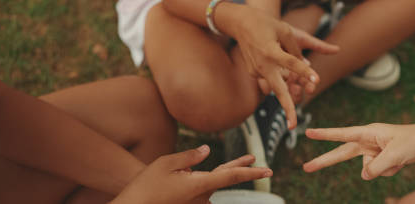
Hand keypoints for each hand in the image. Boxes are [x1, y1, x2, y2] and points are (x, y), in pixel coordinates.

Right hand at [111, 145, 272, 203]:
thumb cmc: (146, 186)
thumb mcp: (166, 163)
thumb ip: (190, 156)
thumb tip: (208, 150)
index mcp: (199, 185)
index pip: (231, 176)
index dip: (251, 172)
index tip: (268, 171)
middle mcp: (202, 197)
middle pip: (226, 178)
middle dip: (242, 169)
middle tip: (263, 167)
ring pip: (208, 184)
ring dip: (206, 175)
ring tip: (179, 174)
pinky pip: (199, 191)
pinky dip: (196, 182)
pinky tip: (176, 180)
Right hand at [223, 6, 338, 128]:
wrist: (240, 23)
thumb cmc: (266, 24)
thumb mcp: (285, 30)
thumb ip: (295, 50)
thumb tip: (304, 66)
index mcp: (270, 51)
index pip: (291, 63)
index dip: (305, 72)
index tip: (317, 80)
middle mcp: (262, 65)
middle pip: (278, 90)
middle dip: (287, 109)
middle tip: (293, 126)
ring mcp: (256, 71)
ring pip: (278, 84)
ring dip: (290, 86)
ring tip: (304, 81)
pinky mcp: (254, 73)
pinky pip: (271, 78)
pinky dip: (280, 76)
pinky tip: (277, 65)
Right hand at [303, 123, 414, 179]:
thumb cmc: (413, 141)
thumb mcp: (395, 155)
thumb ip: (376, 167)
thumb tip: (364, 175)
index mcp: (368, 132)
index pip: (342, 135)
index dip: (324, 135)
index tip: (308, 132)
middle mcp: (367, 141)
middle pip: (341, 153)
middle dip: (324, 161)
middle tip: (306, 167)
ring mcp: (373, 151)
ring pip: (369, 169)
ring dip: (383, 168)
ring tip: (399, 156)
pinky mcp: (380, 158)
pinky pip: (379, 172)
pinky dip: (390, 170)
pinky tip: (401, 160)